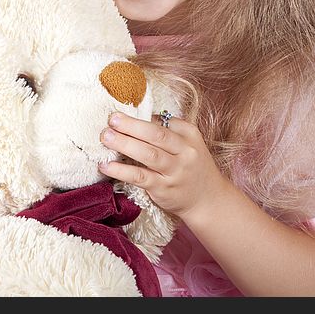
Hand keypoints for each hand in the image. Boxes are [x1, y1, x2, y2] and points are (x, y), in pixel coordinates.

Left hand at [97, 112, 229, 219]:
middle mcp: (185, 152)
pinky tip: (106, 166)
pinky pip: (140, 177)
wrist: (208, 200)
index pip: (163, 122)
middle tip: (111, 120)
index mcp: (190, 135)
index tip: (119, 113)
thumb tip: (138, 118)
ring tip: (106, 138)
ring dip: (124, 145)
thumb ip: (168, 130)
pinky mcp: (163, 189)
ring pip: (148, 155)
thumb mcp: (188, 144)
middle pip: (156, 135)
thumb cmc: (191, 167)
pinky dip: (121, 171)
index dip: (140, 117)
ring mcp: (175, 172)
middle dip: (131, 126)